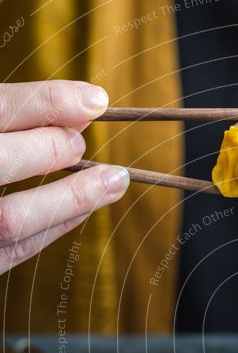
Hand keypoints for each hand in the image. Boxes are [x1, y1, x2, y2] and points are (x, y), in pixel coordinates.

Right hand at [0, 80, 129, 273]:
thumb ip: (15, 117)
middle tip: (79, 143)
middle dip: (49, 149)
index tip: (96, 101)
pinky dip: (53, 228)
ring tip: (111, 181)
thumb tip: (84, 109)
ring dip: (69, 198)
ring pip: (12, 219)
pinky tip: (83, 209)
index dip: (47, 102)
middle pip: (1, 161)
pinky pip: (14, 252)